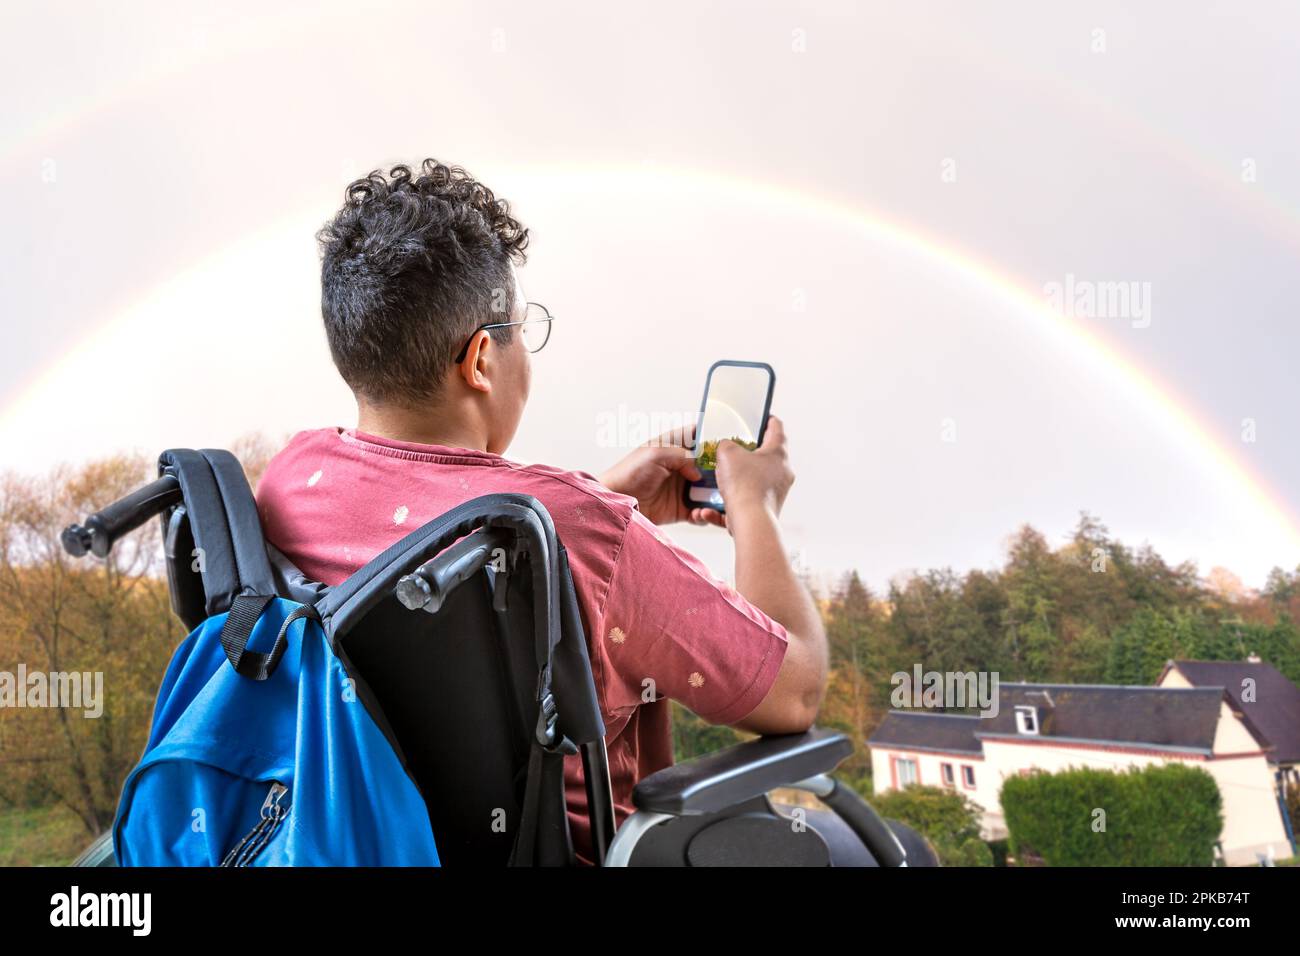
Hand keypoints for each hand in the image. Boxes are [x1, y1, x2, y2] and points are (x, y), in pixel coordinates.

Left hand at [599, 425, 725, 526]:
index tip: (726, 445)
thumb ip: (682, 455)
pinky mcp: (680, 510)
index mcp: (674, 448)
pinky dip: (705, 514)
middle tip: (728, 476)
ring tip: (719, 499)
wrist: (616, 502)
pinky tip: (701, 513)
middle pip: (709, 466)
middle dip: (720, 472)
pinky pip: (700, 512)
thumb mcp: (656, 454)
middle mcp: (680, 467)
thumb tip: (698, 470)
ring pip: (708, 490)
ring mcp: (681, 489)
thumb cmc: (629, 474)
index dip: (712, 439)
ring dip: (716, 495)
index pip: (698, 437)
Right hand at [715, 415, 793, 523]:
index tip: (763, 416)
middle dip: (751, 451)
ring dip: (739, 477)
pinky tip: (710, 509)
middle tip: (735, 448)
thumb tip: (726, 448)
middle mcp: (782, 472)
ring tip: (720, 478)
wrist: (751, 521)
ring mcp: (777, 491)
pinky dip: (731, 502)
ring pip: (757, 479)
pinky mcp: (768, 508)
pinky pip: (748, 500)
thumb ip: (725, 444)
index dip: (768, 419)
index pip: (777, 428)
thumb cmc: (744, 485)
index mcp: (777, 453)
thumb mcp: (727, 453)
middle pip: (768, 455)